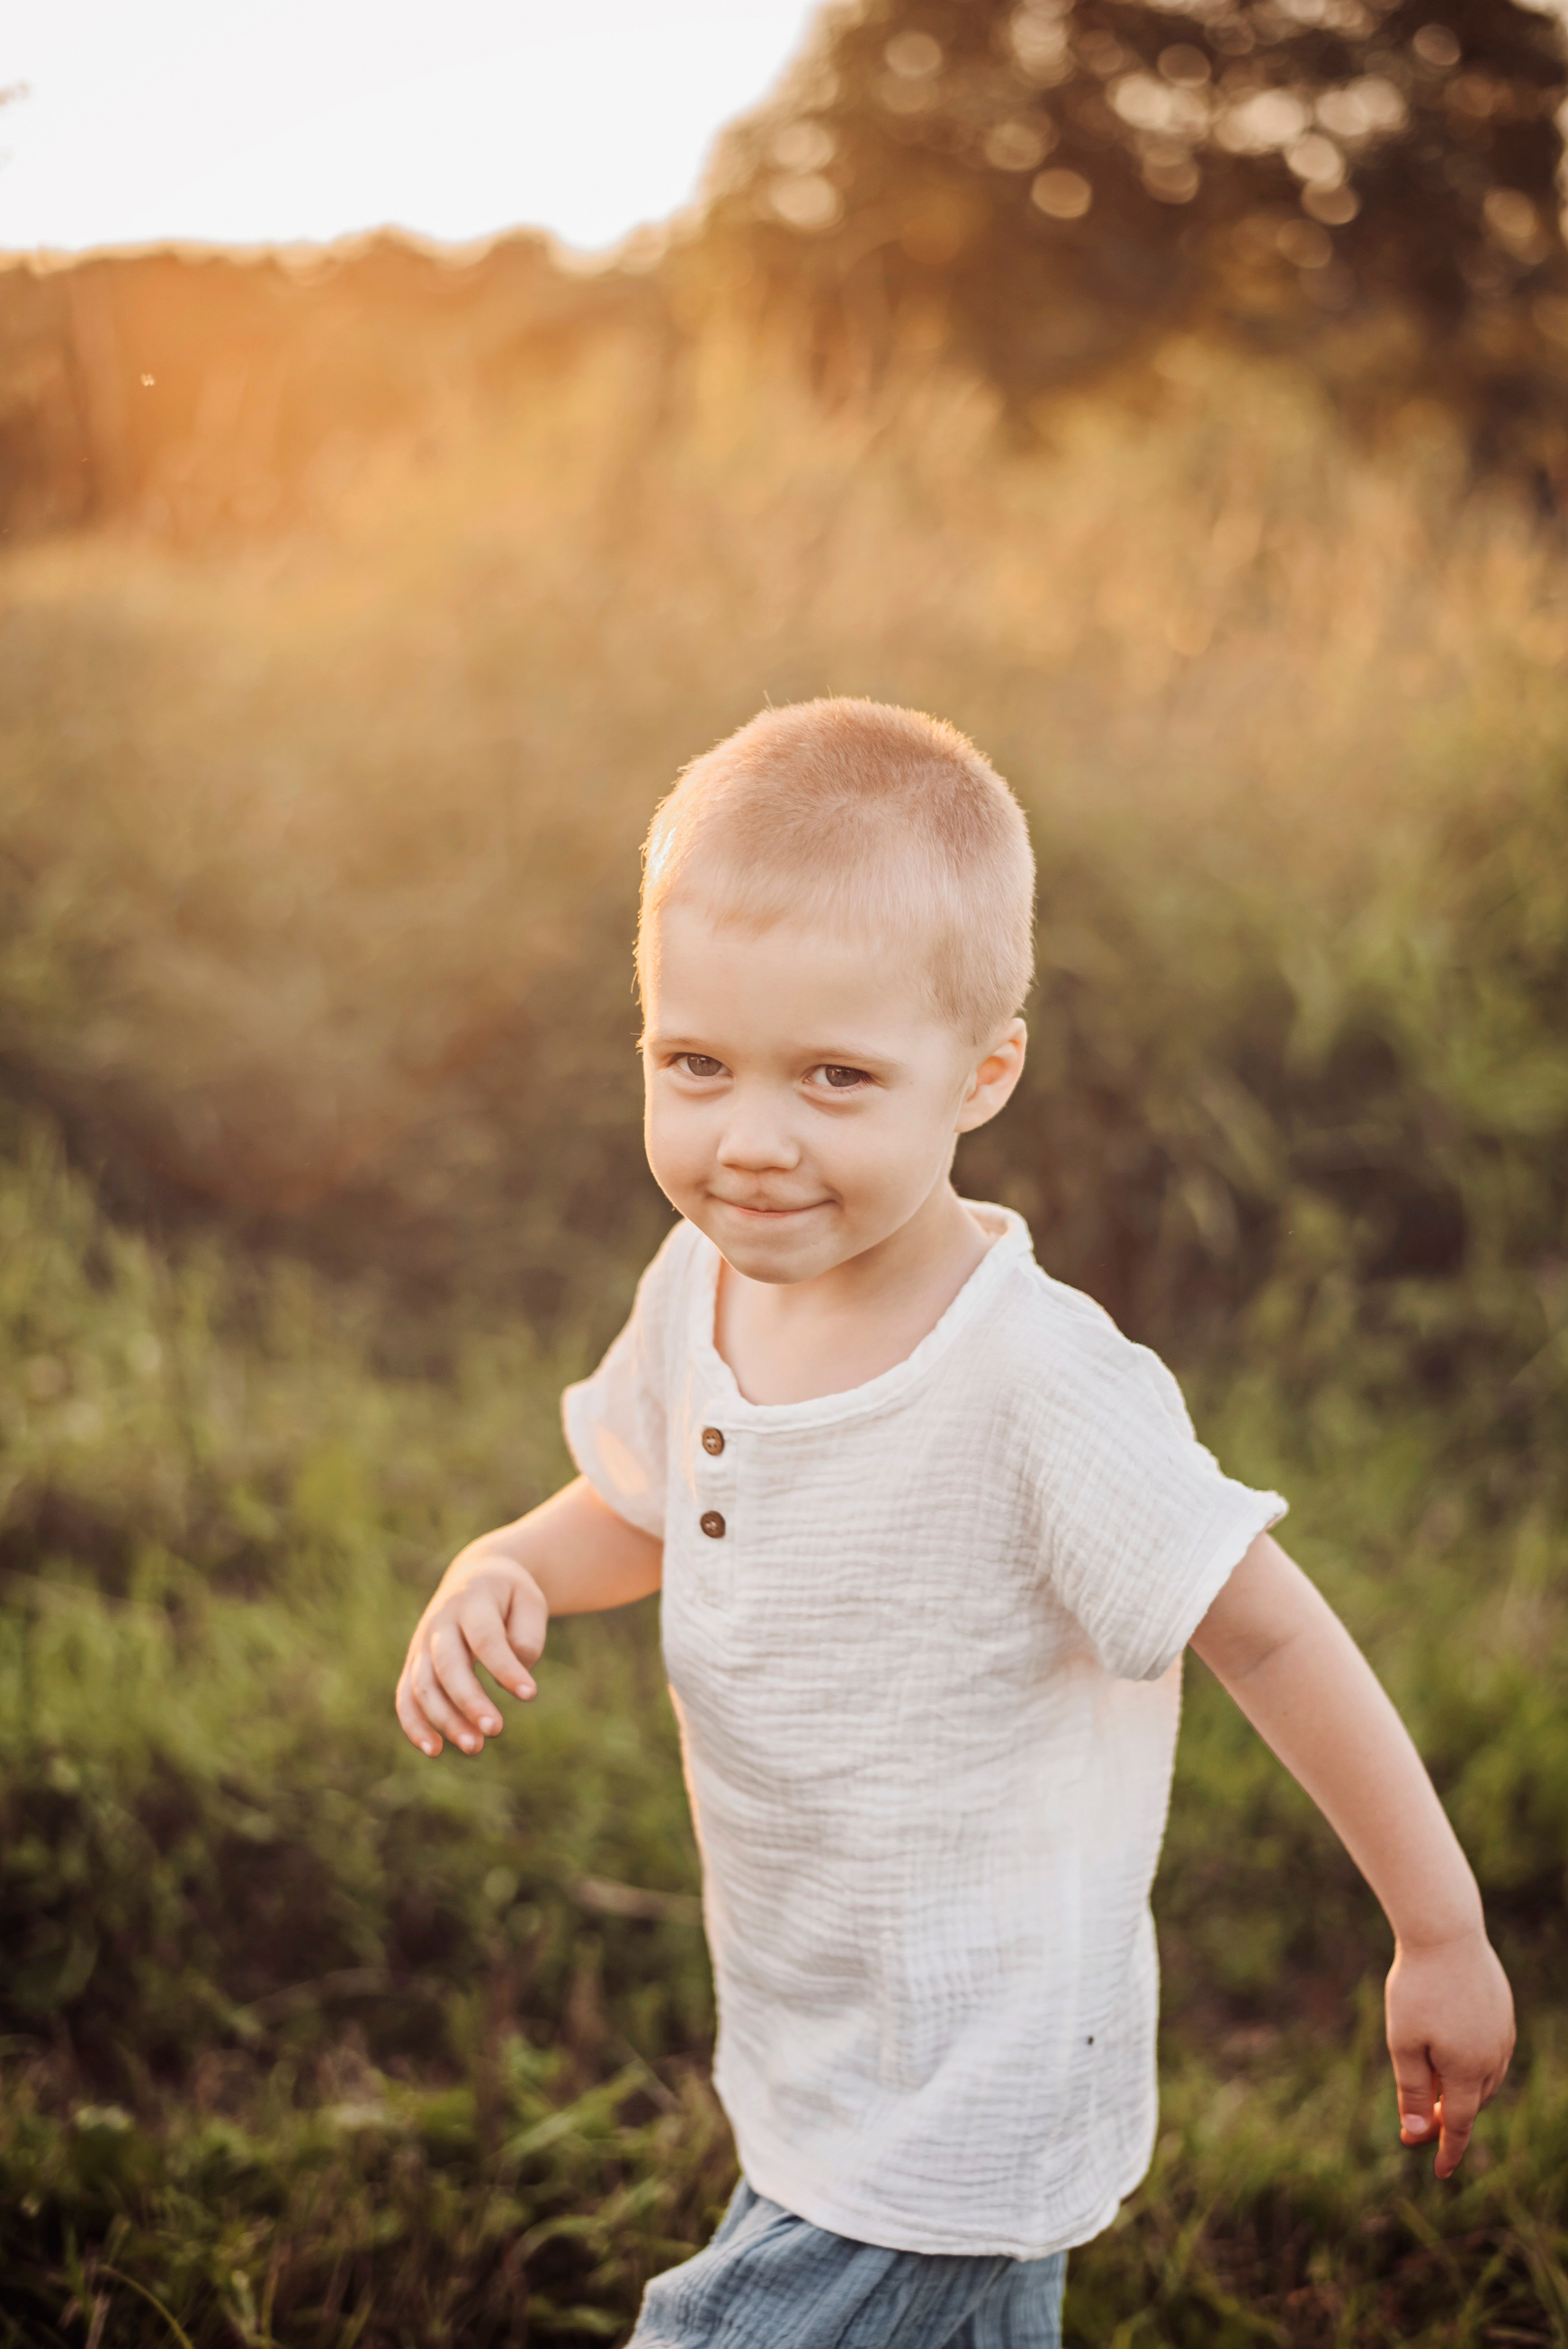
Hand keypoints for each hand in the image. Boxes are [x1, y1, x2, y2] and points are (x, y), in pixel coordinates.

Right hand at [395, 1546, 546, 1758]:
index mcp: (472, 1601)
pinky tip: (434, 1750)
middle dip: (469, 1701)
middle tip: (496, 1729)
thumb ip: (527, 1636)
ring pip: (424, 1686)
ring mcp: (422, 1644)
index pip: (486, 1638)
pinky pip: (405, 1697)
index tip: (530, 1694)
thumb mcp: (530, 1601)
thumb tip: (515, 1673)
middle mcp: (440, 1622)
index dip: (505, 1667)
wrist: (474, 1576)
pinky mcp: (414, 1664)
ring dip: (445, 1719)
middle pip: (449, 1665)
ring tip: (474, 1747)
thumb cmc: (509, 1596)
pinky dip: (414, 1725)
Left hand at [1386, 1926, 1514, 2177]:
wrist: (1445, 1932)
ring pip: (1485, 2079)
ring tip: (1437, 2095)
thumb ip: (1414, 2091)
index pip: (1460, 2125)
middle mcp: (1492, 2058)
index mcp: (1467, 2071)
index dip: (1449, 2151)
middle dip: (1450, 2119)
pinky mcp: (1502, 2012)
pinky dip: (1473, 2066)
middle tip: (1420, 2126)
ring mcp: (1502, 2034)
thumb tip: (1418, 2134)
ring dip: (1462, 2093)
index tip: (1439, 2173)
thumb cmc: (1417, 1987)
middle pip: (1472, 2103)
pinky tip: (1455, 2057)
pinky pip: (1492, 2053)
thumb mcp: (1404, 2043)